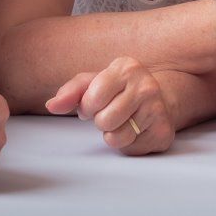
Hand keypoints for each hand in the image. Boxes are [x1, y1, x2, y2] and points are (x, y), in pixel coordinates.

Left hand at [45, 57, 173, 155]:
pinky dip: (128, 144)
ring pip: (116, 137)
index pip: (92, 97)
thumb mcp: (95, 83)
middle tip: (112, 112)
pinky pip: (130, 148)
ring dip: (113, 134)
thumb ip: (71, 92)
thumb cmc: (120, 91)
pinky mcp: (163, 131)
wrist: (159, 99)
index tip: (97, 102)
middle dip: (101, 121)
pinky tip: (137, 129)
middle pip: (103, 120)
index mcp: (127, 67)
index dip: (88, 106)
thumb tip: (52, 105)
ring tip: (123, 121)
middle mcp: (146, 85)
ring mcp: (157, 108)